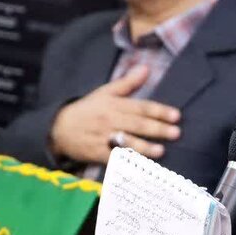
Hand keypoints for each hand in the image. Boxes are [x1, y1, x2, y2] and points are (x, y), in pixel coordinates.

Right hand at [49, 64, 180, 163]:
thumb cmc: (89, 109)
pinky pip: (114, 159)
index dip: (159, 111)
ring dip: (143, 147)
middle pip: (136, 125)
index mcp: (113, 104)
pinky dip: (127, 163)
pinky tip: (141, 167)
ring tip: (161, 150)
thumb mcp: (105, 92)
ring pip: (125, 143)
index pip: (140, 107)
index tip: (176, 115)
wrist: (60, 128)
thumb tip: (146, 68)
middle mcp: (109, 120)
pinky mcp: (96, 153)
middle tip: (176, 132)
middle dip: (157, 129)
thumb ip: (128, 83)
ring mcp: (102, 137)